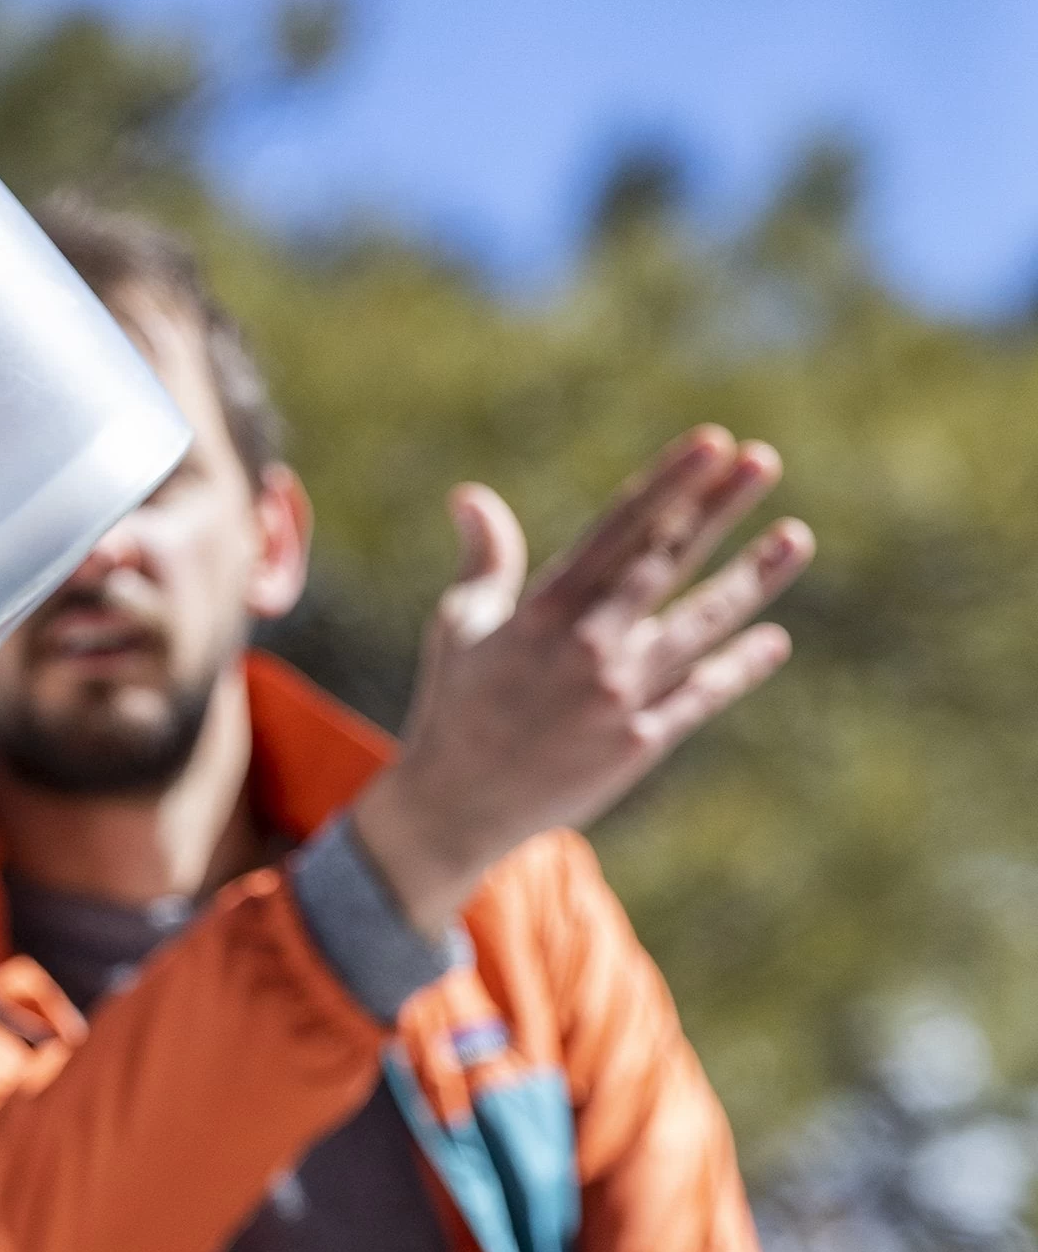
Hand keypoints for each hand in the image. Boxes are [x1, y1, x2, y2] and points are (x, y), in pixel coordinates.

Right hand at [351, 424, 813, 935]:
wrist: (456, 807)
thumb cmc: (456, 708)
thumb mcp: (459, 627)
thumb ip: (484, 561)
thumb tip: (470, 496)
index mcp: (543, 611)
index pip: (618, 531)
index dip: (668, 485)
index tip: (711, 444)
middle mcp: (586, 647)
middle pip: (664, 564)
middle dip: (717, 509)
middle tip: (763, 460)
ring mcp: (617, 697)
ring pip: (697, 626)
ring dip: (750, 580)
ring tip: (795, 538)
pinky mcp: (638, 745)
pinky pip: (700, 697)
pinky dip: (737, 667)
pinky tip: (773, 640)